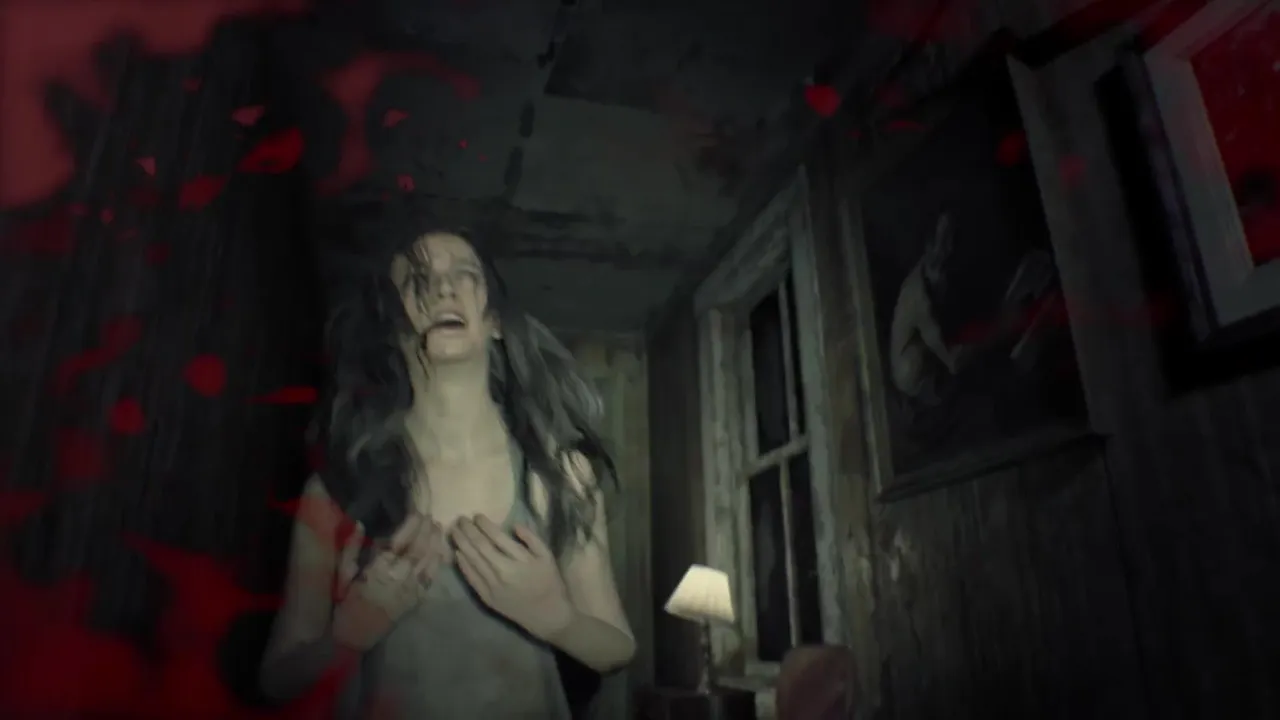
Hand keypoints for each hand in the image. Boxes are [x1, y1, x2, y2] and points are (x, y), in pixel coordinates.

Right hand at [331, 514, 446, 649]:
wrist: (356, 635)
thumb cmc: (346, 603)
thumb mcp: (342, 574)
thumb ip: (351, 548)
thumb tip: (361, 525)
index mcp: (379, 568)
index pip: (400, 541)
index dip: (412, 525)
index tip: (418, 512)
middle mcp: (400, 576)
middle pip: (418, 548)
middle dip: (426, 530)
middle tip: (430, 516)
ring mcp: (411, 588)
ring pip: (428, 560)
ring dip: (434, 542)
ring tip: (437, 527)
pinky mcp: (417, 598)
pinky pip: (431, 577)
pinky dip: (437, 562)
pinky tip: (440, 551)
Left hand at [450, 515, 574, 641]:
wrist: (546, 615)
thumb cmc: (549, 583)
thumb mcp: (547, 557)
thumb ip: (532, 539)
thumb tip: (514, 525)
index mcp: (518, 560)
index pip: (496, 537)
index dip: (484, 525)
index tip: (477, 515)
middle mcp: (502, 571)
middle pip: (480, 547)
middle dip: (468, 531)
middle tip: (460, 519)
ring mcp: (492, 586)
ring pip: (472, 561)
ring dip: (461, 544)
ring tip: (454, 531)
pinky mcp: (486, 597)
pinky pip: (471, 578)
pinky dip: (463, 565)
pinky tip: (457, 553)